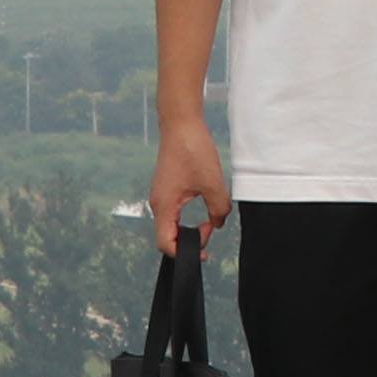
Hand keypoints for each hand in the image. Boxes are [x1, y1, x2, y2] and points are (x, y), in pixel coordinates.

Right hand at [148, 108, 228, 249]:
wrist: (181, 124)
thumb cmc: (192, 150)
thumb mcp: (213, 183)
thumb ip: (219, 209)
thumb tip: (219, 223)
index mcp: (164, 206)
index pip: (166, 244)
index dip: (185, 252)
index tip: (205, 249)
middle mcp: (158, 203)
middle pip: (168, 237)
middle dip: (189, 240)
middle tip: (210, 229)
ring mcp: (160, 195)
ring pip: (171, 224)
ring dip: (189, 227)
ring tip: (209, 219)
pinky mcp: (166, 188)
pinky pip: (173, 212)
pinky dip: (186, 217)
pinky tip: (203, 206)